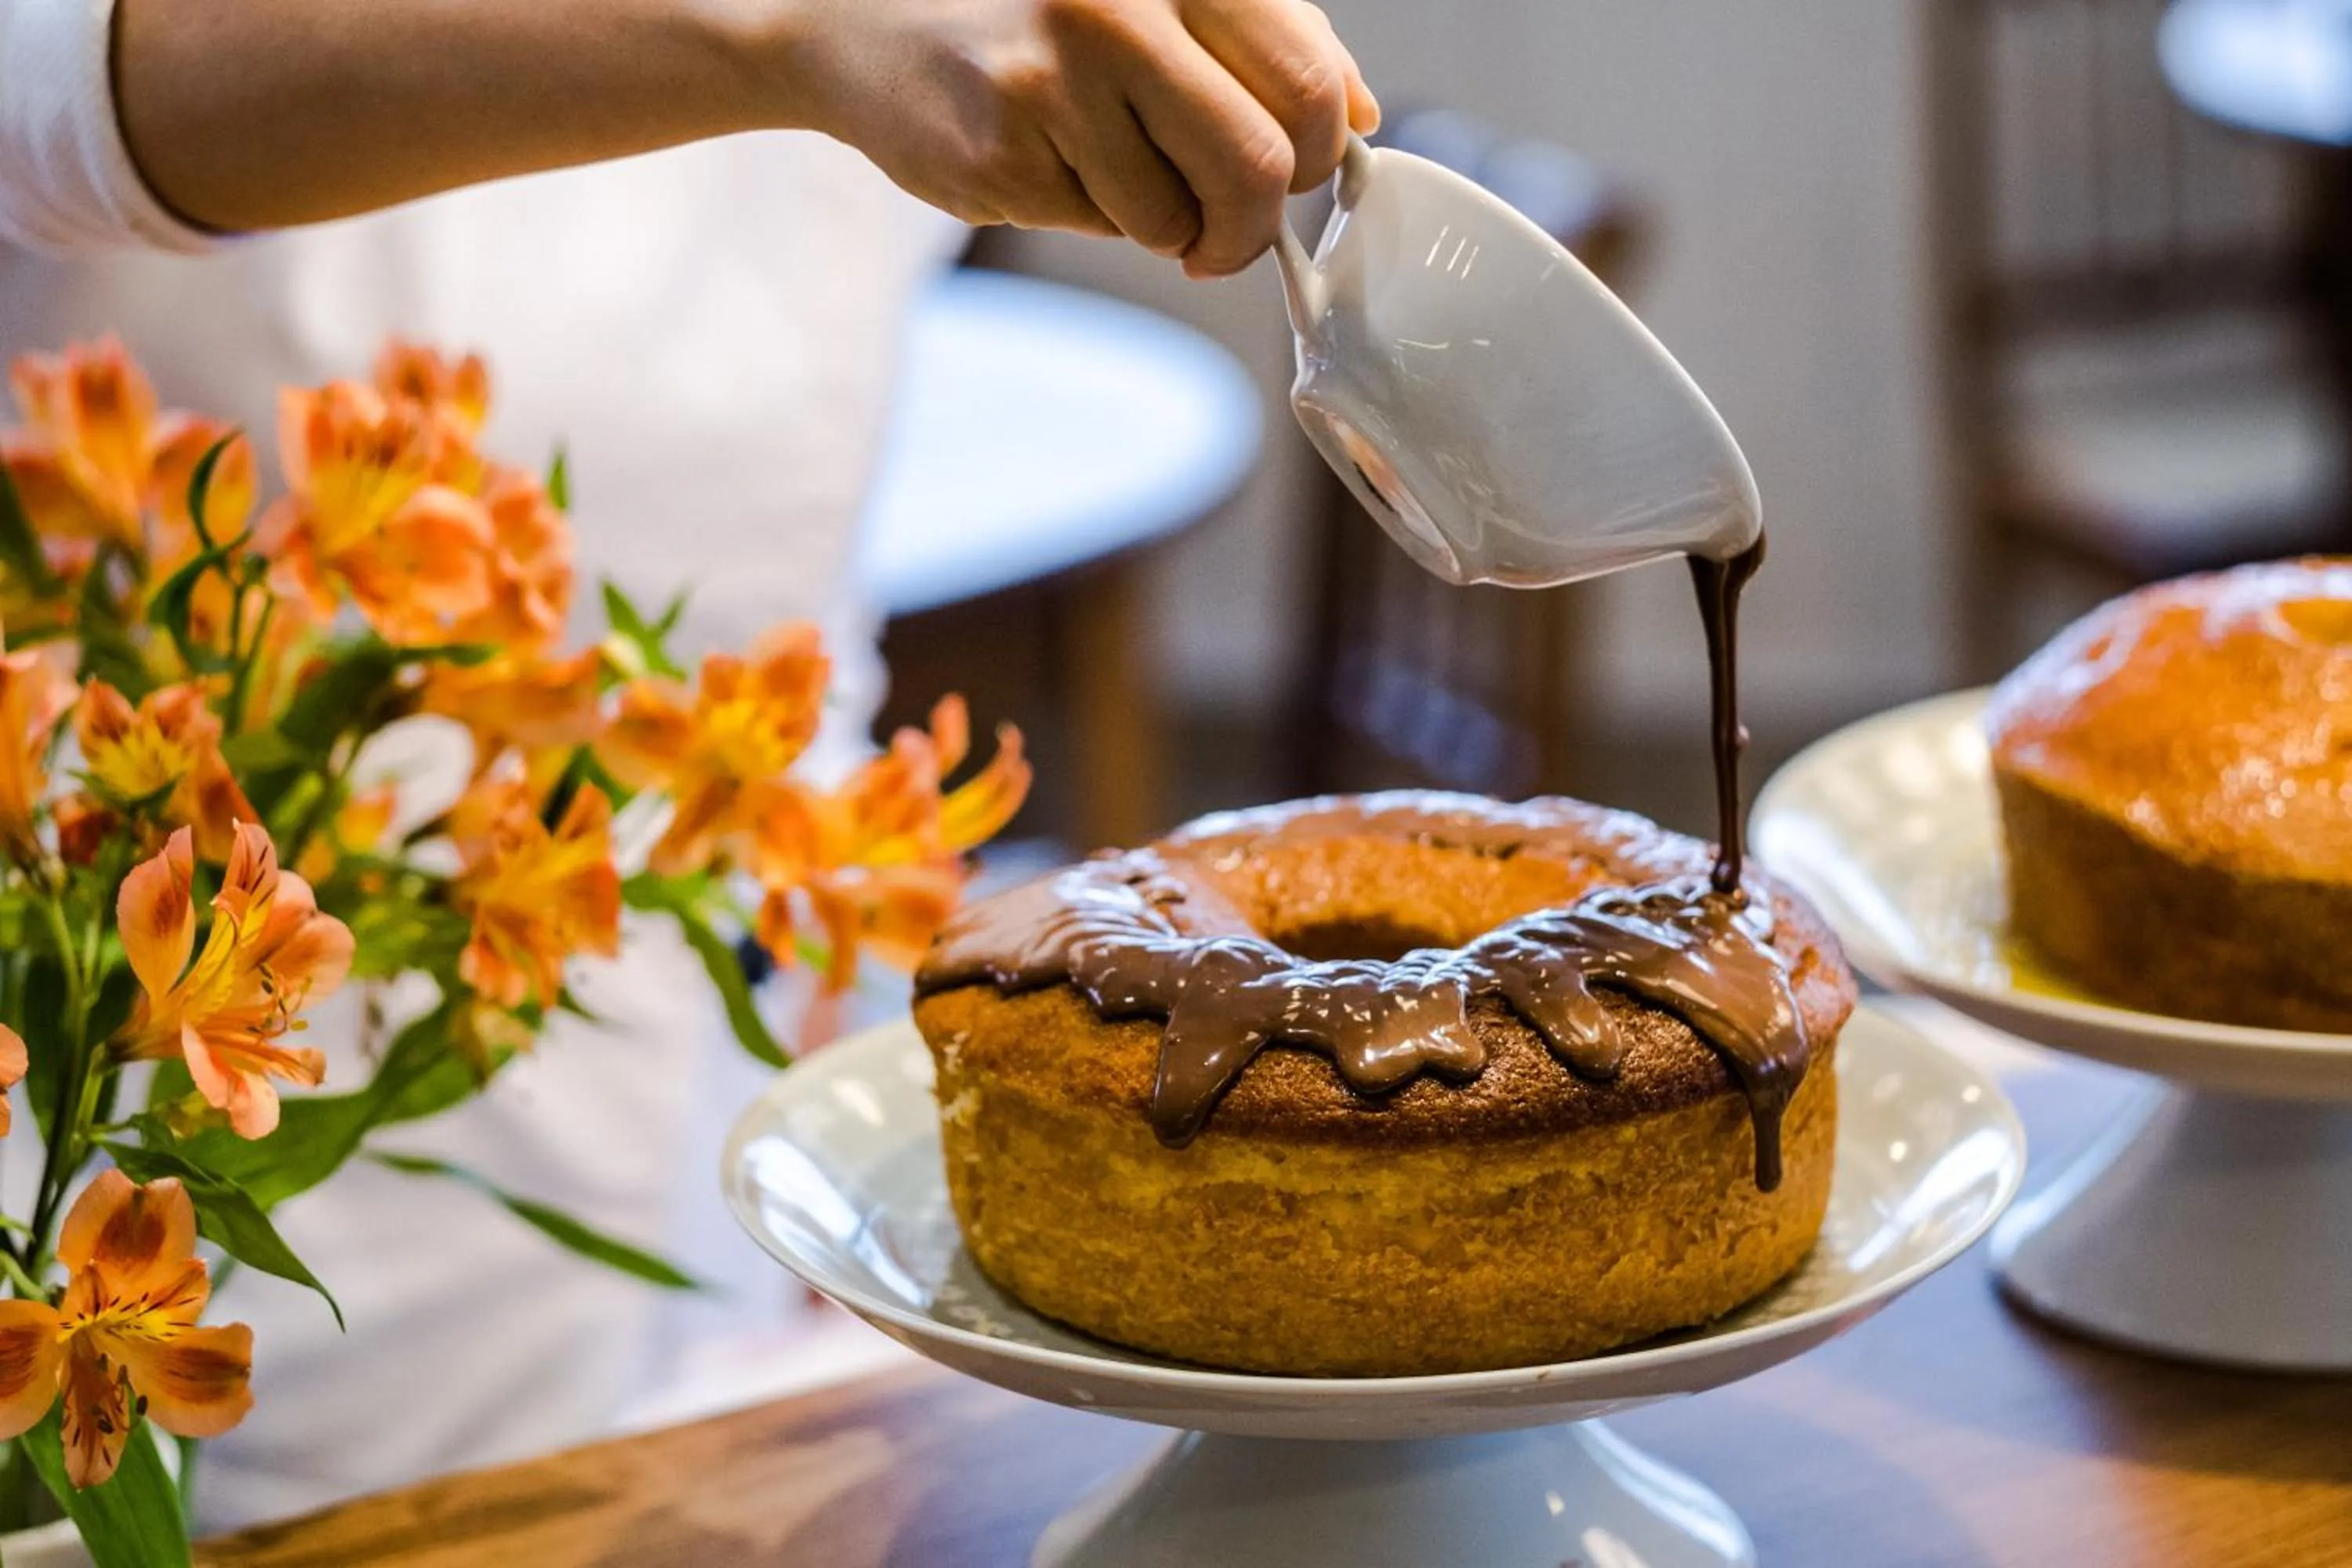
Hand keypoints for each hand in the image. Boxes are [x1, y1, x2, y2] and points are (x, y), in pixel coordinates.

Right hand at [769, 0, 1379, 276]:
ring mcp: (1059, 73)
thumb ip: (1262, 39)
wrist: (852, 13)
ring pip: (1179, 214)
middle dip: (1255, 223)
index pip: (1309, 80)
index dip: (1319, 151)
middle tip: (1224, 229)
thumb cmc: (1026, 7)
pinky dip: (1092, 213)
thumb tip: (1362, 118)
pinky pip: (1101, 223)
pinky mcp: (1006, 143)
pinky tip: (1042, 156)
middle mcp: (1123, 1)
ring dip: (1164, 224)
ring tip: (1109, 171)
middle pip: (1264, 163)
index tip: (1293, 171)